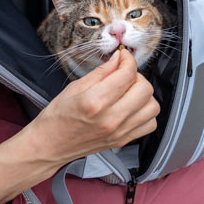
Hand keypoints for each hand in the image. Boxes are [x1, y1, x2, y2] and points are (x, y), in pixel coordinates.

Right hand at [31, 48, 159, 166]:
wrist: (51, 145)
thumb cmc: (58, 117)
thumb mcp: (74, 87)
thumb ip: (101, 72)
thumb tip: (118, 59)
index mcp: (96, 101)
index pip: (127, 74)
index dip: (128, 61)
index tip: (123, 58)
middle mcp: (111, 118)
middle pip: (144, 89)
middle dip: (137, 76)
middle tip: (124, 75)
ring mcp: (119, 132)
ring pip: (152, 106)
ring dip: (144, 95)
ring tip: (129, 92)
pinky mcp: (123, 140)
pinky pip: (150, 124)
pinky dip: (145, 113)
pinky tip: (132, 108)